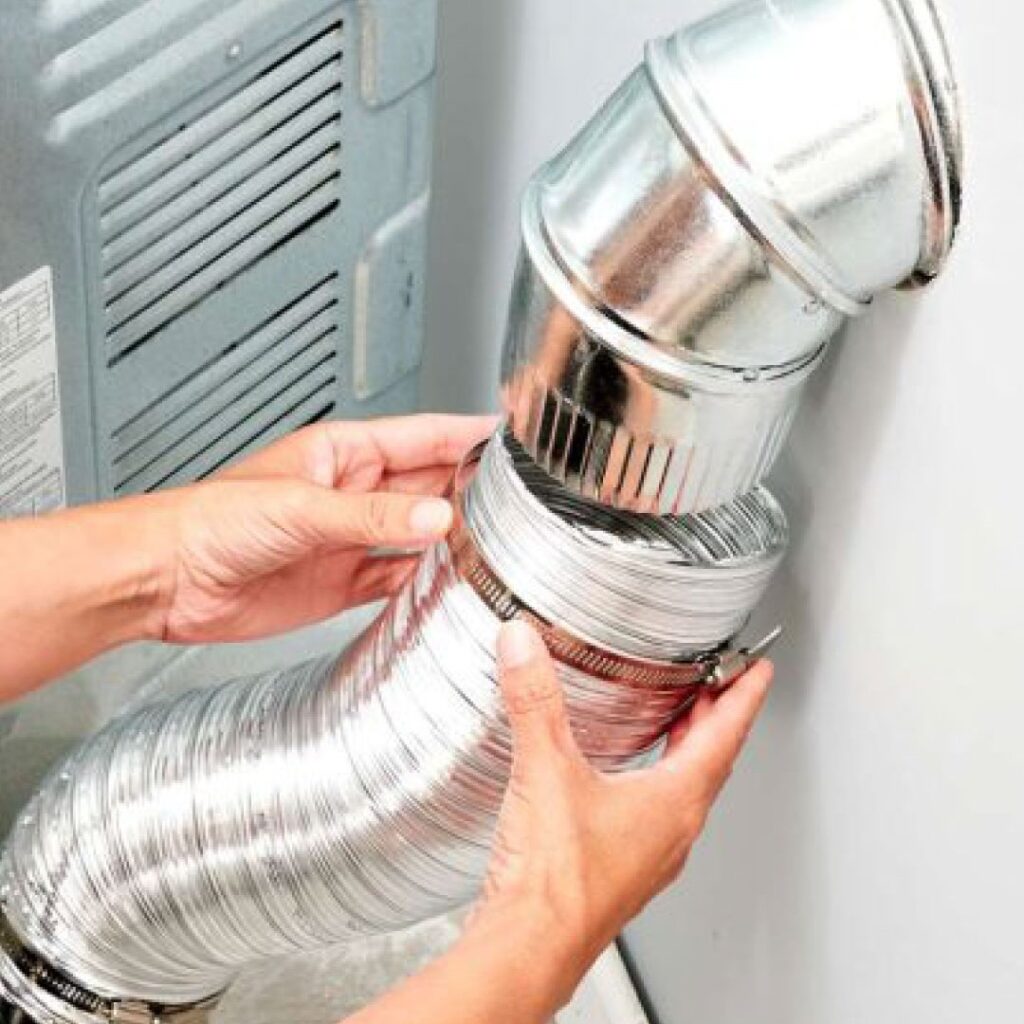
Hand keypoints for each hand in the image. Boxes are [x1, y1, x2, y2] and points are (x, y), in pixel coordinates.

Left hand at [160, 414, 494, 643]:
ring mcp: (349, 540)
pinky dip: (422, 583)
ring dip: (451, 538)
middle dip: (470, 490)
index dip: (466, 434)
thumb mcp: (300, 508)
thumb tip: (436, 519)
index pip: (421, 436)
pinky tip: (446, 582)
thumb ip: (372, 517)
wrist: (169, 579)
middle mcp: (352, 495)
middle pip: (428, 486)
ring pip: (418, 534)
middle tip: (518, 500)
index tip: (509, 436)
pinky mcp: (341, 584)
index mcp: (343, 455)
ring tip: (494, 542)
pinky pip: (395, 580)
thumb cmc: (211, 520)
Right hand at [467, 620, 773, 1016]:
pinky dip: (651, 784)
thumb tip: (525, 647)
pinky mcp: (619, 872)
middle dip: (715, 718)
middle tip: (718, 686)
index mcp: (674, 803)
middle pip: (709, 763)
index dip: (744, 697)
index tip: (759, 672)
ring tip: (674, 724)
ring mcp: (647, 856)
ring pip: (682, 793)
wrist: (528, 948)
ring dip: (685, 752)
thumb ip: (535, 700)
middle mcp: (671, 832)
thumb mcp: (546, 770)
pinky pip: (652, 817)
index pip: (726, 736)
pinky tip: (619, 781)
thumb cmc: (555, 884)